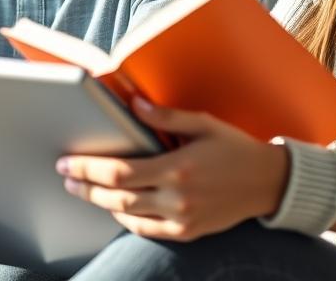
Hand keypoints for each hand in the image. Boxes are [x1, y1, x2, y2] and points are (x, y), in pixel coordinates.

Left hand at [57, 97, 288, 241]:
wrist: (269, 183)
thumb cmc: (234, 148)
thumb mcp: (203, 124)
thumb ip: (165, 117)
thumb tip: (132, 103)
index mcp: (178, 168)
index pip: (119, 172)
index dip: (87, 169)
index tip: (66, 163)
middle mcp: (178, 198)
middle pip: (117, 197)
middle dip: (85, 187)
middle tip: (66, 177)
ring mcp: (183, 219)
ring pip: (128, 215)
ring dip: (100, 203)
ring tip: (83, 190)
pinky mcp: (188, 232)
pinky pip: (147, 230)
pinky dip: (126, 219)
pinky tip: (115, 206)